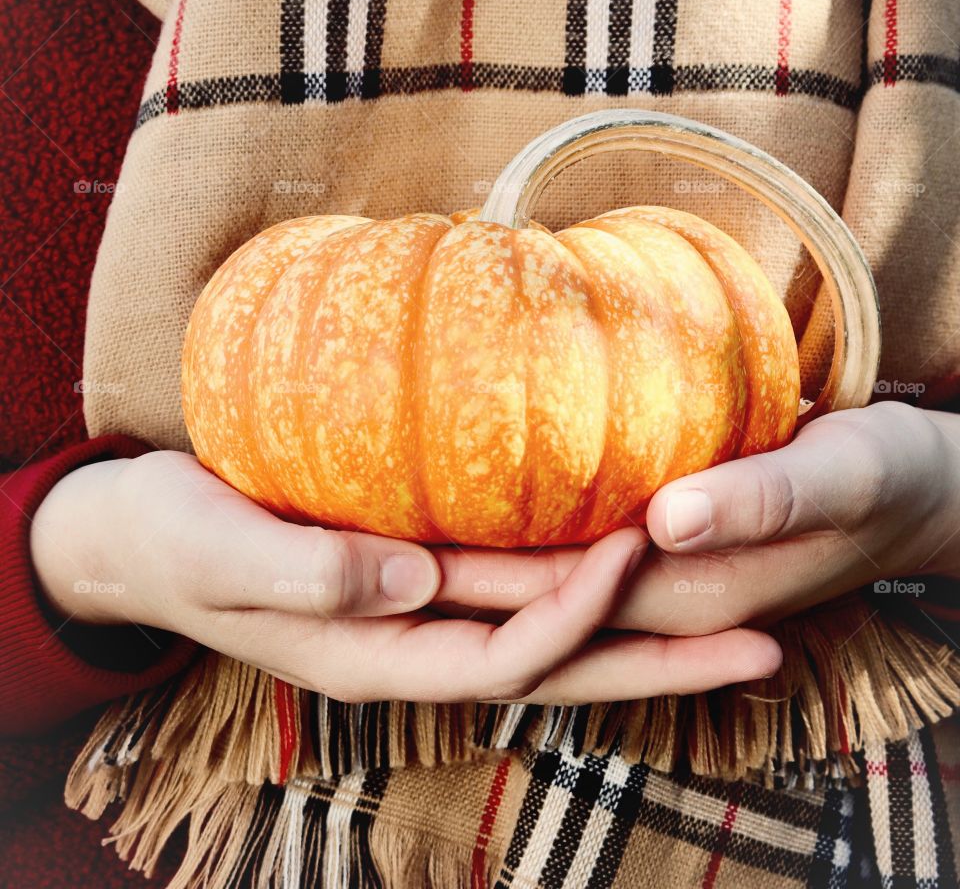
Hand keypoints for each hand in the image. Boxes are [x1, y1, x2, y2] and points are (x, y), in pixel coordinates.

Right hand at [29, 451, 780, 702]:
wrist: (143, 530)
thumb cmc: (174, 539)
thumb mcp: (223, 556)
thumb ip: (312, 574)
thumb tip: (417, 583)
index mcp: (373, 654)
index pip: (501, 657)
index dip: (570, 615)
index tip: (631, 547)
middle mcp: (415, 639)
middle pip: (558, 663)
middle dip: (657, 661)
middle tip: (763, 643)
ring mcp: (422, 605)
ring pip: (548, 621)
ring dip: (636, 618)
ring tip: (733, 601)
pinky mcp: (421, 562)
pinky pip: (515, 575)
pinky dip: (579, 569)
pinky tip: (630, 545)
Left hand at [431, 402, 959, 637]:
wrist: (920, 491)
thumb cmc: (888, 477)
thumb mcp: (839, 474)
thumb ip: (761, 501)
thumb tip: (669, 518)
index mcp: (688, 595)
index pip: (549, 598)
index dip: (466, 572)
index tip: (388, 537)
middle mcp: (661, 602)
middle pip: (529, 601)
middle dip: (445, 573)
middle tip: (359, 529)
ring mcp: (663, 586)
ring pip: (545, 586)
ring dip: (477, 558)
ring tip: (394, 519)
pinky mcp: (667, 557)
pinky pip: (576, 559)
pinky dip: (525, 539)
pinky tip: (484, 500)